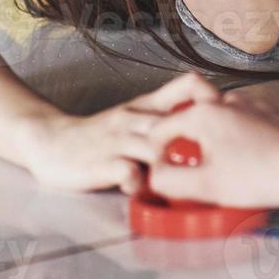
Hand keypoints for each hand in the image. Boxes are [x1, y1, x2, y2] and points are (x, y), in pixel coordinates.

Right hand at [14, 73, 219, 193]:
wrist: (49, 140)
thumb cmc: (97, 135)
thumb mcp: (133, 115)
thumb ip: (164, 115)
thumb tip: (208, 122)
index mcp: (146, 107)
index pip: (185, 88)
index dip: (211, 97)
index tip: (229, 115)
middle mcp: (135, 120)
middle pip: (177, 120)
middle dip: (202, 137)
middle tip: (224, 158)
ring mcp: (118, 141)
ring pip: (155, 145)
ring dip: (174, 162)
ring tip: (190, 181)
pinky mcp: (102, 163)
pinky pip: (127, 172)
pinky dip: (142, 182)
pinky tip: (147, 191)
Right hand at [146, 81, 278, 208]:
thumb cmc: (260, 177)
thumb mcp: (207, 186)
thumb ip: (170, 180)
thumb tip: (154, 175)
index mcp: (202, 114)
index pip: (161, 129)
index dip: (159, 152)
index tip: (168, 170)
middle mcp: (223, 100)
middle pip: (189, 116)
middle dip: (187, 139)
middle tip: (194, 163)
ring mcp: (248, 102)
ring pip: (218, 116)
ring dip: (214, 136)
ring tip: (225, 164)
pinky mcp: (268, 110)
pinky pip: (243, 118)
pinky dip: (238, 134)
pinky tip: (248, 156)